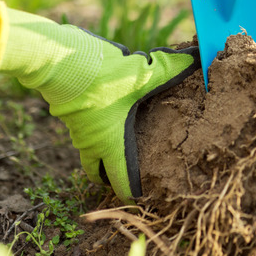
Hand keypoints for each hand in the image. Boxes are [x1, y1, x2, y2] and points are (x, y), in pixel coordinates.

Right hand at [0, 1, 199, 200]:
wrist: (58, 60)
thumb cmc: (102, 77)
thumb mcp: (143, 74)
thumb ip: (170, 70)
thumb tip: (196, 59)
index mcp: (111, 143)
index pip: (120, 181)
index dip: (132, 192)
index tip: (143, 195)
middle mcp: (91, 142)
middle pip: (97, 170)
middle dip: (110, 174)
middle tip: (125, 170)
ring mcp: (75, 127)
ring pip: (89, 146)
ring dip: (103, 144)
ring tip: (122, 132)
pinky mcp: (67, 110)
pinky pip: (83, 124)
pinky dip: (95, 122)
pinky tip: (108, 103)